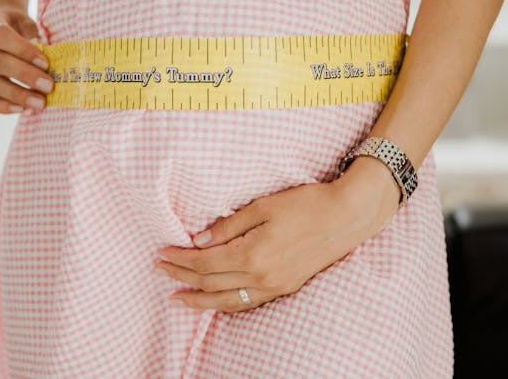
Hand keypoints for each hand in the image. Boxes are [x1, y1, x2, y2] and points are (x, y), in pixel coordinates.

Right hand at [0, 5, 53, 113]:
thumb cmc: (15, 25)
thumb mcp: (25, 22)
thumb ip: (33, 38)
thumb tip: (45, 64)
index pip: (1, 36)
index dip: (23, 51)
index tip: (45, 63)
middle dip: (25, 76)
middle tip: (48, 86)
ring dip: (17, 95)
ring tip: (39, 102)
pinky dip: (4, 106)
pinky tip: (22, 109)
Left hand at [154, 155, 402, 312]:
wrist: (347, 216)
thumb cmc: (306, 204)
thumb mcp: (263, 207)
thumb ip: (228, 227)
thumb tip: (198, 241)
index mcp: (253, 254)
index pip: (205, 263)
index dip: (180, 260)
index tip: (162, 253)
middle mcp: (262, 277)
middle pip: (211, 283)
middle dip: (182, 277)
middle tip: (160, 271)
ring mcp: (275, 286)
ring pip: (227, 301)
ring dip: (199, 300)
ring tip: (177, 298)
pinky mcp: (285, 287)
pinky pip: (248, 303)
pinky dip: (226, 304)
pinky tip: (214, 301)